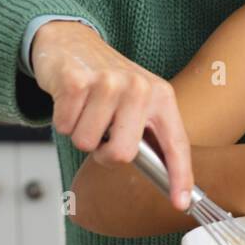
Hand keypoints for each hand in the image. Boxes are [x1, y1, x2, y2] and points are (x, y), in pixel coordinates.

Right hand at [31, 20, 193, 210]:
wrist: (72, 42)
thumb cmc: (108, 80)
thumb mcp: (138, 100)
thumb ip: (148, 133)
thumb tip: (162, 178)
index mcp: (161, 96)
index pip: (176, 143)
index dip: (179, 176)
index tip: (181, 203)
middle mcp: (139, 88)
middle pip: (121, 154)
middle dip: (104, 152)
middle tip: (102, 130)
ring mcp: (108, 83)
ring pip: (87, 143)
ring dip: (80, 132)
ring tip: (86, 108)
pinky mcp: (76, 81)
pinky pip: (65, 126)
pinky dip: (63, 120)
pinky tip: (71, 100)